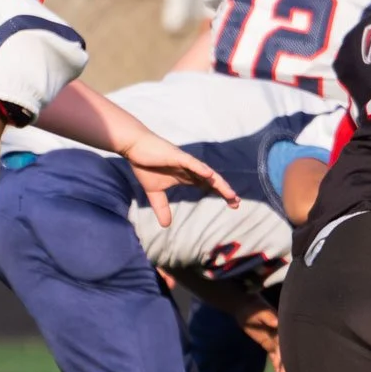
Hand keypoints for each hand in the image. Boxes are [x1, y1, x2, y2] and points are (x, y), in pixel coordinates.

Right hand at [125, 134, 239, 226]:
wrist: (133, 146)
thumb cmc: (145, 164)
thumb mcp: (154, 192)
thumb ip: (161, 207)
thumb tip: (166, 225)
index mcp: (187, 177)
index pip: (209, 187)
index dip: (221, 194)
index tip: (234, 205)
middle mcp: (191, 169)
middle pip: (212, 181)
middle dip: (225, 191)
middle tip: (237, 202)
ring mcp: (185, 161)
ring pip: (206, 172)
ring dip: (218, 182)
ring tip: (230, 193)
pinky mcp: (176, 155)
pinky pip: (191, 162)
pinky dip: (200, 168)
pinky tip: (210, 175)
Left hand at [240, 306, 287, 371]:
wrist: (246, 306)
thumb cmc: (253, 307)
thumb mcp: (259, 311)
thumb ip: (268, 317)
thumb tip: (277, 322)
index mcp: (282, 326)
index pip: (286, 342)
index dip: (288, 353)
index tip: (291, 365)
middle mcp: (283, 335)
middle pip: (286, 352)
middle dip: (287, 365)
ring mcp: (277, 340)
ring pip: (282, 357)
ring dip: (284, 369)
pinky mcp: (270, 344)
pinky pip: (275, 357)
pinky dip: (278, 367)